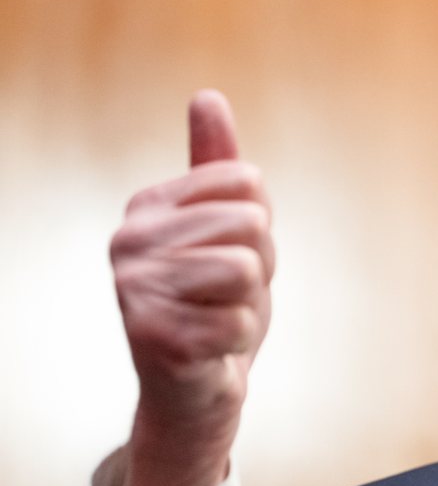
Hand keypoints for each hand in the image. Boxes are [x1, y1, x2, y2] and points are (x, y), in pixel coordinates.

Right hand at [111, 90, 274, 485]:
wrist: (195, 389)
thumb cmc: (213, 305)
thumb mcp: (225, 230)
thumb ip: (216, 166)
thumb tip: (207, 96)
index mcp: (147, 206)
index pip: (249, 183)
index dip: (260, 227)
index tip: (231, 256)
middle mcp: (129, 241)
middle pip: (250, 224)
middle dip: (258, 267)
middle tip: (228, 295)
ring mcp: (135, 289)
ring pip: (246, 270)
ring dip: (250, 304)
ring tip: (218, 318)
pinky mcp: (154, 337)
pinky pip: (242, 320)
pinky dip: (240, 340)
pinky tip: (212, 349)